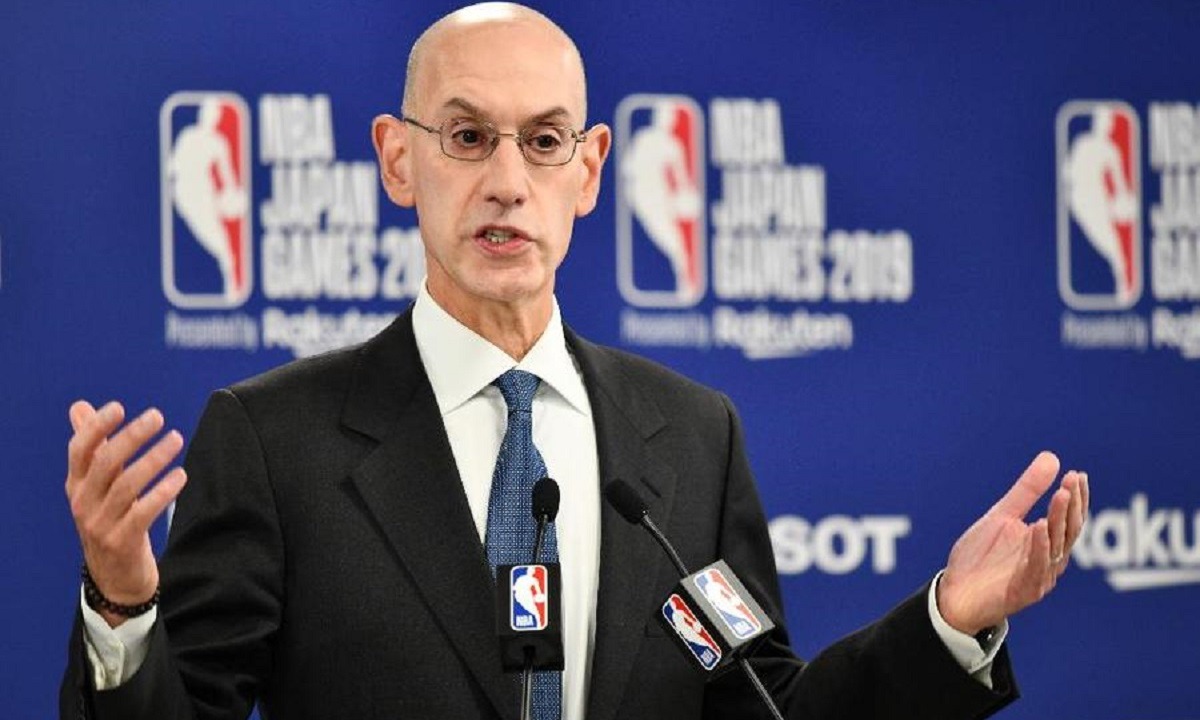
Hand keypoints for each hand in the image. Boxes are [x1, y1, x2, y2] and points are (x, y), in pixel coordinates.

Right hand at [64, 401, 186, 626]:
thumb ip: (93, 447)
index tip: (118, 407)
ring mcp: (100, 524)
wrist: (114, 576)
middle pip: (104, 463)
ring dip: (154, 459)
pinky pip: (143, 512)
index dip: (95, 427)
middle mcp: (83, 503)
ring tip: (176, 439)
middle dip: (131, 437)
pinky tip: (180, 475)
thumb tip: (80, 407)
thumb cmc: (109, 520)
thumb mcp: (96, 485)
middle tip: (157, 417)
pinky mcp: (122, 541)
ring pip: (126, 485)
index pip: (79, 451)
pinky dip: (163, 491)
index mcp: (76, 485)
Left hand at [937, 451, 1088, 634]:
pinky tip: (1039, 526)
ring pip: (1056, 547)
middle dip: (1071, 505)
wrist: (955, 592)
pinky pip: (1036, 567)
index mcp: (1046, 543)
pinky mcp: (1024, 591)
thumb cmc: (981, 557)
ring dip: (1059, 520)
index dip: (1077, 498)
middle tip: (1073, 481)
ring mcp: (1038, 577)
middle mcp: (1048, 560)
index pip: (1069, 519)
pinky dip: (1039, 547)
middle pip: (1068, 531)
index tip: (1078, 474)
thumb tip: (1053, 458)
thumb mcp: (1002, 516)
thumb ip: (1027, 491)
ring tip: (1061, 495)